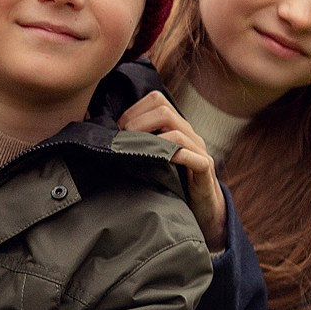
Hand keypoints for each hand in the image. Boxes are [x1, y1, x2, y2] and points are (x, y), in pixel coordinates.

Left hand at [120, 90, 227, 250]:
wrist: (203, 208)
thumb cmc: (172, 183)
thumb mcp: (154, 159)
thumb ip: (139, 146)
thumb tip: (105, 138)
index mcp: (176, 126)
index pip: (156, 100)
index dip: (133, 111)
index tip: (117, 129)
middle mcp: (189, 134)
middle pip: (164, 111)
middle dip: (137, 123)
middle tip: (123, 141)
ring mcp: (199, 150)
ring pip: (178, 132)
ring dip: (152, 140)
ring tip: (135, 152)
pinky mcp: (205, 169)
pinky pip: (194, 158)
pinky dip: (176, 156)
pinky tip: (160, 162)